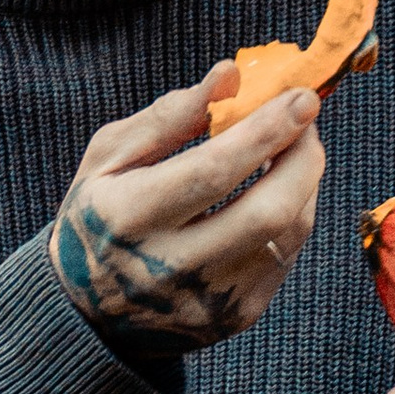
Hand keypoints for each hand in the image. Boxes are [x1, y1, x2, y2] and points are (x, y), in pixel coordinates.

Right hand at [50, 65, 324, 350]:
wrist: (88, 315)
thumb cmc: (100, 218)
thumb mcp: (109, 158)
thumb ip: (169, 116)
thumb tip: (229, 75)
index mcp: (128, 218)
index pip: (212, 172)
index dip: (264, 131)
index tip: (300, 97)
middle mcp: (170, 267)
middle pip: (265, 211)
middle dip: (302, 157)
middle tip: (306, 118)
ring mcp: (208, 301)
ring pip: (286, 234)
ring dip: (303, 181)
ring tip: (293, 148)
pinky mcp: (236, 318)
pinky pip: (285, 257)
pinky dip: (294, 214)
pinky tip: (280, 189)